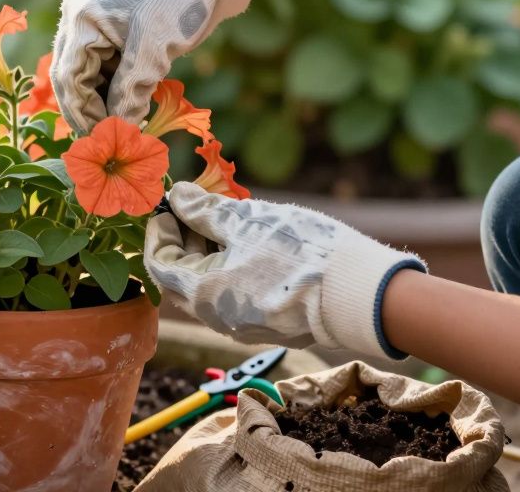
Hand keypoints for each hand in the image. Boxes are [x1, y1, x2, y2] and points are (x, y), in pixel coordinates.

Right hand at [50, 0, 252, 133]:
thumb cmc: (178, 0)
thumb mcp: (154, 50)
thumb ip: (131, 92)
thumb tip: (118, 131)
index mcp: (82, 18)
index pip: (70, 76)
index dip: (83, 112)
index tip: (102, 141)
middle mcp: (80, 22)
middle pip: (72, 79)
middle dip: (88, 112)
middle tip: (107, 143)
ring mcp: (95, 29)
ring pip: (88, 78)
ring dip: (102, 106)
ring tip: (122, 132)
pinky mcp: (112, 38)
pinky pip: (104, 72)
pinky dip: (115, 94)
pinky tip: (130, 113)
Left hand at [144, 182, 426, 358]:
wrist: (360, 292)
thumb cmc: (302, 253)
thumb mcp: (247, 221)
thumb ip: (206, 211)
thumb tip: (177, 196)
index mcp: (204, 294)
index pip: (159, 263)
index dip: (159, 229)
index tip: (169, 202)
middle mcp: (216, 317)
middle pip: (181, 275)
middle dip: (184, 236)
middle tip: (197, 202)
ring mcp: (242, 324)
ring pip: (208, 284)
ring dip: (207, 250)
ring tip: (223, 215)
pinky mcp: (265, 322)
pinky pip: (232, 293)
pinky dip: (228, 265)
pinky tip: (245, 239)